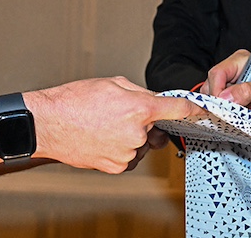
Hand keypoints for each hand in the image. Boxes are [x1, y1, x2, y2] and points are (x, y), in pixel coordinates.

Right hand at [24, 76, 203, 173]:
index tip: (201, 112)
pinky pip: (130, 156)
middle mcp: (137, 133)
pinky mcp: (117, 166)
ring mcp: (128, 153)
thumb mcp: (113, 83)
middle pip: (156, 127)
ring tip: (106, 125)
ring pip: (142, 143)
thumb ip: (141, 92)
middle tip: (121, 113)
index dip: (193, 109)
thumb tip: (156, 99)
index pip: (178, 109)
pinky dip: (122, 148)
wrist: (49, 124)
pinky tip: (103, 138)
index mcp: (140, 108)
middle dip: (146, 120)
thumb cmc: (75, 100)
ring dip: (132, 135)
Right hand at [204, 49, 250, 131]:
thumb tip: (226, 95)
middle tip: (232, 113)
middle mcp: (234, 73)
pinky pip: (216, 110)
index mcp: (242, 62)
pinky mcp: (230, 103)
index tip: (223, 106)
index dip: (216, 91)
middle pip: (210, 87)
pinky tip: (235, 120)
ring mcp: (230, 89)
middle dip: (217, 103)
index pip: (217, 73)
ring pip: (211, 100)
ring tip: (239, 116)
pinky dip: (222, 117)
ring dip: (221, 111)